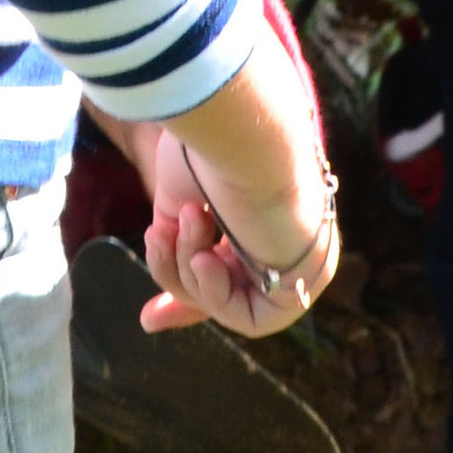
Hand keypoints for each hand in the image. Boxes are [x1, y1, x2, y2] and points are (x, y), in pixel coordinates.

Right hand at [139, 121, 334, 343]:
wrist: (242, 132)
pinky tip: (205, 257)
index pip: (229, 267)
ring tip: (191, 219)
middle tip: (152, 274)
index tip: (149, 317)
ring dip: (189, 265)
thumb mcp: (181, 197)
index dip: (188, 288)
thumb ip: (178, 237)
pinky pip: (250, 320)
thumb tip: (169, 263)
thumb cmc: (210, 149)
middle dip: (181, 288)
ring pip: (227, 301)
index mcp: (261, 213)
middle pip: (228, 292)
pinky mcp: (303, 283)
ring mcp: (296, 263)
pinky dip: (214, 294)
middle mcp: (283, 240)